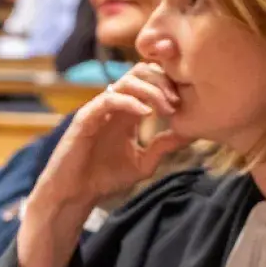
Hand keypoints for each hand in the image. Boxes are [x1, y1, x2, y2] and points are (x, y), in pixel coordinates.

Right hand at [32, 63, 189, 213]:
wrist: (76, 194)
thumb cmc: (105, 178)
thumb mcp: (143, 162)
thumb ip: (163, 146)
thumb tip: (189, 133)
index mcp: (128, 111)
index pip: (149, 81)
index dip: (168, 85)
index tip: (184, 102)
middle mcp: (115, 104)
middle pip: (140, 72)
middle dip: (162, 81)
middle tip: (177, 101)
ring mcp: (100, 108)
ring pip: (127, 80)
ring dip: (151, 90)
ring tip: (166, 108)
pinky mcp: (87, 117)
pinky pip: (109, 98)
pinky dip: (131, 101)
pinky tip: (146, 113)